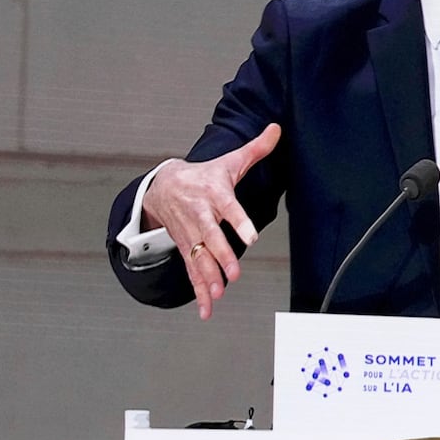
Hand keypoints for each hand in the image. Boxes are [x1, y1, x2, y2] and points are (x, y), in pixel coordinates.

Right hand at [142, 123, 280, 319]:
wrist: (163, 186)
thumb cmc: (205, 175)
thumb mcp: (229, 162)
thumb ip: (255, 149)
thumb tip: (277, 129)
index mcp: (213, 193)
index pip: (228, 207)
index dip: (238, 220)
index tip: (250, 236)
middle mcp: (200, 215)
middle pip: (210, 237)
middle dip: (221, 256)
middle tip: (233, 273)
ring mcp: (191, 234)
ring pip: (199, 258)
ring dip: (207, 278)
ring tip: (217, 295)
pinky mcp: (186, 249)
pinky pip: (191, 271)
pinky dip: (198, 292)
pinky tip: (206, 310)